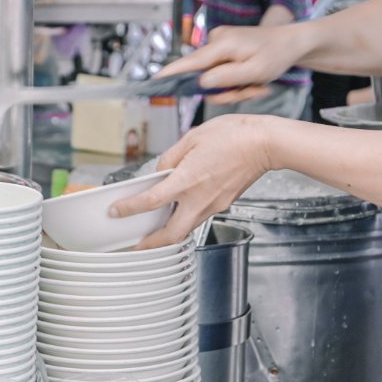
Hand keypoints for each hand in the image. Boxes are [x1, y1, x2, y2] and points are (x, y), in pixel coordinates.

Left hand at [110, 115, 272, 247]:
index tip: (116, 212)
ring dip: (168, 234)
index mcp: (188, 179)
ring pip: (186, 228)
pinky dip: (185, 219)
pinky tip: (179, 211)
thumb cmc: (234, 135)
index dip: (129, 209)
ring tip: (153, 232)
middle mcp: (200, 198)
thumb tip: (160, 172)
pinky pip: (199, 217)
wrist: (265, 143)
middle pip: (171, 234)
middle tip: (136, 246)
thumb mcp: (192, 137)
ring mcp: (213, 205)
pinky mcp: (223, 205)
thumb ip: (170, 157)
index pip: (151, 201)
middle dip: (151, 245)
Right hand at [159, 24, 307, 104]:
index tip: (153, 82)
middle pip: (205, 76)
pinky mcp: (224, 49)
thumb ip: (226, 78)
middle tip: (250, 90)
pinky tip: (252, 80)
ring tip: (255, 85)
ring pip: (215, 78)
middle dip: (226, 90)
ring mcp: (220, 44)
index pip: (189, 63)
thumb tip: (201, 83)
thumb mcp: (254, 72)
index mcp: (222, 45)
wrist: (292, 42)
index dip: (170, 74)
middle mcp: (216, 41)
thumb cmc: (276, 55)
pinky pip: (222, 72)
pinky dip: (236, 81)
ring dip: (234, 87)